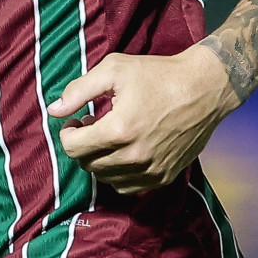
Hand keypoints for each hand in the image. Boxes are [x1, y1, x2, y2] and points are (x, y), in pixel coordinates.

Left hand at [47, 47, 239, 195]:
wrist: (204, 88)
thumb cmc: (158, 74)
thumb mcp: (113, 70)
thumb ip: (78, 91)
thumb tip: (53, 111)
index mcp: (119, 130)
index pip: (73, 148)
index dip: (68, 133)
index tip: (77, 120)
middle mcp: (134, 156)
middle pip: (87, 164)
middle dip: (83, 144)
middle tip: (93, 124)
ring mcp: (151, 170)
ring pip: (105, 178)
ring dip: (99, 159)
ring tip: (110, 136)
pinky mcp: (164, 177)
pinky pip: (127, 187)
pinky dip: (118, 173)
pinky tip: (124, 150)